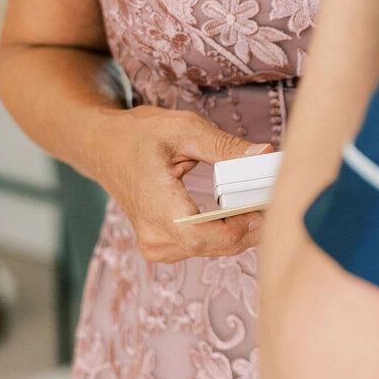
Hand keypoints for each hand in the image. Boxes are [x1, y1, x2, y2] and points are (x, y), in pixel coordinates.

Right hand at [96, 106, 272, 263]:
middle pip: (215, 246)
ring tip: (260, 200)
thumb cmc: (140, 135)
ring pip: (213, 250)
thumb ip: (225, 146)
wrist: (105, 149)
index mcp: (156, 205)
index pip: (204, 235)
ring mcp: (157, 246)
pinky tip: (240, 211)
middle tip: (274, 197)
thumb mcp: (183, 129)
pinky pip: (204, 247)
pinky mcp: (163, 248)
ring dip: (241, 229)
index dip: (242, 226)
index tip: (267, 203)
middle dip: (250, 225)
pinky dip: (226, 232)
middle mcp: (154, 236)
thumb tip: (266, 155)